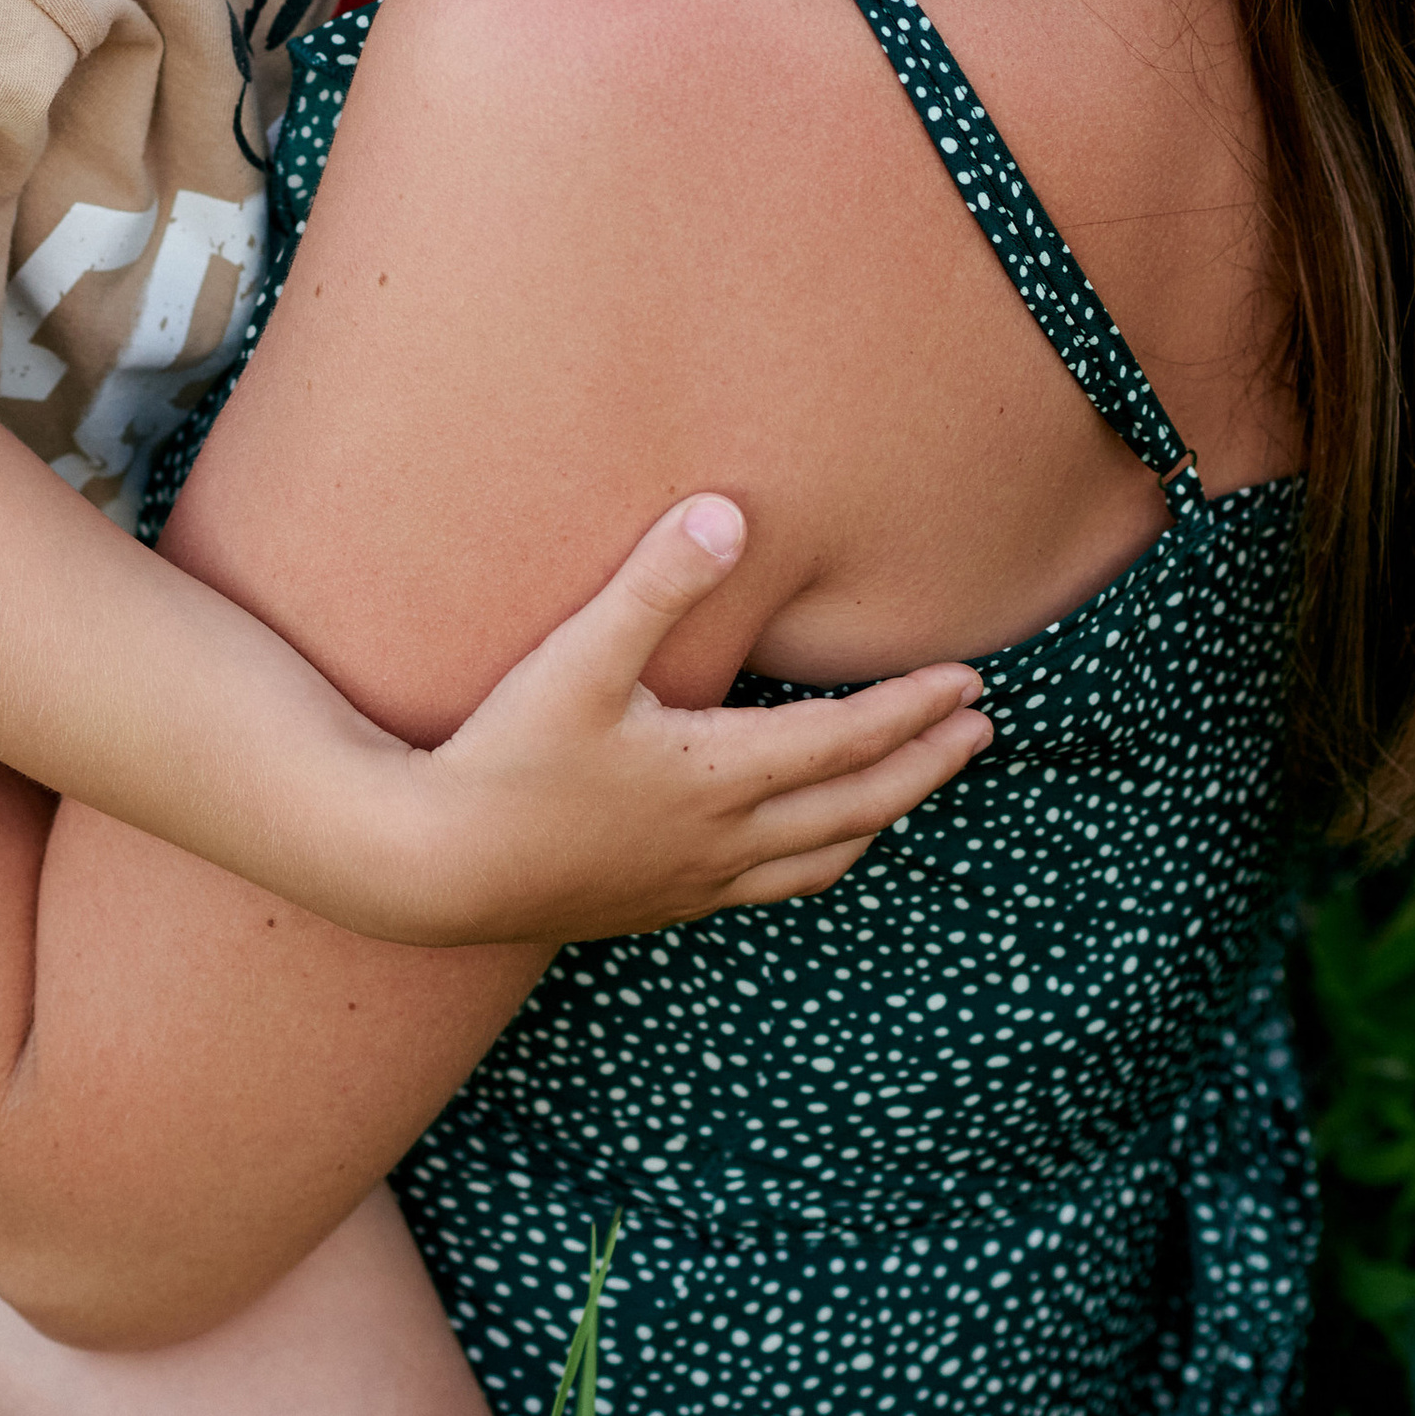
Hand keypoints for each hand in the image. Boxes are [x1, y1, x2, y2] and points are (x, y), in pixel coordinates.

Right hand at [408, 497, 990, 940]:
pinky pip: (768, 890)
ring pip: (820, 858)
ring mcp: (693, 882)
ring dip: (876, 817)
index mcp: (719, 776)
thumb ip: (657, 581)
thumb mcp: (580, 657)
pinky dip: (815, 859)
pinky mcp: (657, 905)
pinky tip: (802, 845)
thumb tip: (729, 510)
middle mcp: (723, 840)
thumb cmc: (505, 756)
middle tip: (979, 734)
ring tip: (908, 790)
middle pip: (856, 806)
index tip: (971, 683)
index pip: (846, 740)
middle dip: (924, 766)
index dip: (914, 710)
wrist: (435, 869)